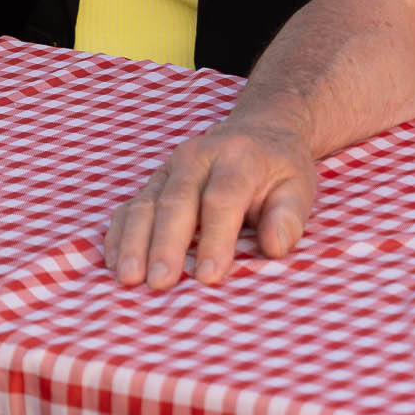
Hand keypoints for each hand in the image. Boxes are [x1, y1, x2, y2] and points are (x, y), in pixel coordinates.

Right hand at [104, 114, 319, 288]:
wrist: (258, 131)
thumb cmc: (279, 170)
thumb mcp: (299, 187)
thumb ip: (289, 217)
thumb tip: (274, 246)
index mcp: (239, 158)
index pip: (222, 198)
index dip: (215, 238)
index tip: (209, 276)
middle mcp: (198, 157)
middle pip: (176, 201)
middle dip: (166, 244)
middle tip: (160, 282)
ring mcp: (170, 169)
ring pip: (146, 204)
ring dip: (135, 242)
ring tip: (130, 277)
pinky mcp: (154, 183)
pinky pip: (130, 207)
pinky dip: (120, 235)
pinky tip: (115, 263)